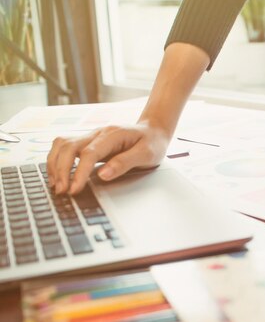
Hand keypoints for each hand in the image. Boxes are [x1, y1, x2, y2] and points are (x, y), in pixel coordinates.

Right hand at [47, 122, 170, 194]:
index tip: (74, 189)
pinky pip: (65, 147)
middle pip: (69, 146)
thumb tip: (103, 175)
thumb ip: (124, 163)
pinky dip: (57, 160)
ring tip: (56, 185)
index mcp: (113, 135)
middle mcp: (98, 133)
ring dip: (55, 164)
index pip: (89, 153)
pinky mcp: (88, 142)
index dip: (78, 172)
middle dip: (61, 169)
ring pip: (62, 144)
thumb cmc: (152, 142)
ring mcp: (91, 136)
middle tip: (62, 191)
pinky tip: (58, 175)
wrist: (153, 130)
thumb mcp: (146, 154)